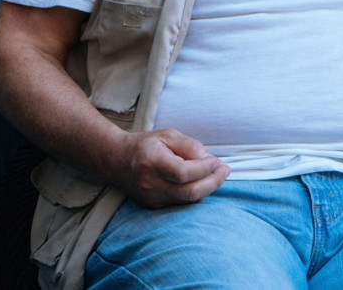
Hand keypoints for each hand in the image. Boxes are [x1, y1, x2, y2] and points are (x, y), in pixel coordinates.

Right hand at [112, 128, 230, 208]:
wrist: (116, 160)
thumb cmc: (146, 145)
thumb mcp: (169, 135)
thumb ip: (191, 146)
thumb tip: (210, 162)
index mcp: (152, 163)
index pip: (184, 173)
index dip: (205, 169)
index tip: (217, 161)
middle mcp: (150, 184)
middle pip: (189, 192)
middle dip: (213, 182)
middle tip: (225, 169)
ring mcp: (151, 199)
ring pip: (188, 201)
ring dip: (208, 188)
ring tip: (216, 173)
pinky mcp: (154, 206)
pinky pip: (182, 204)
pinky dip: (196, 194)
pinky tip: (202, 181)